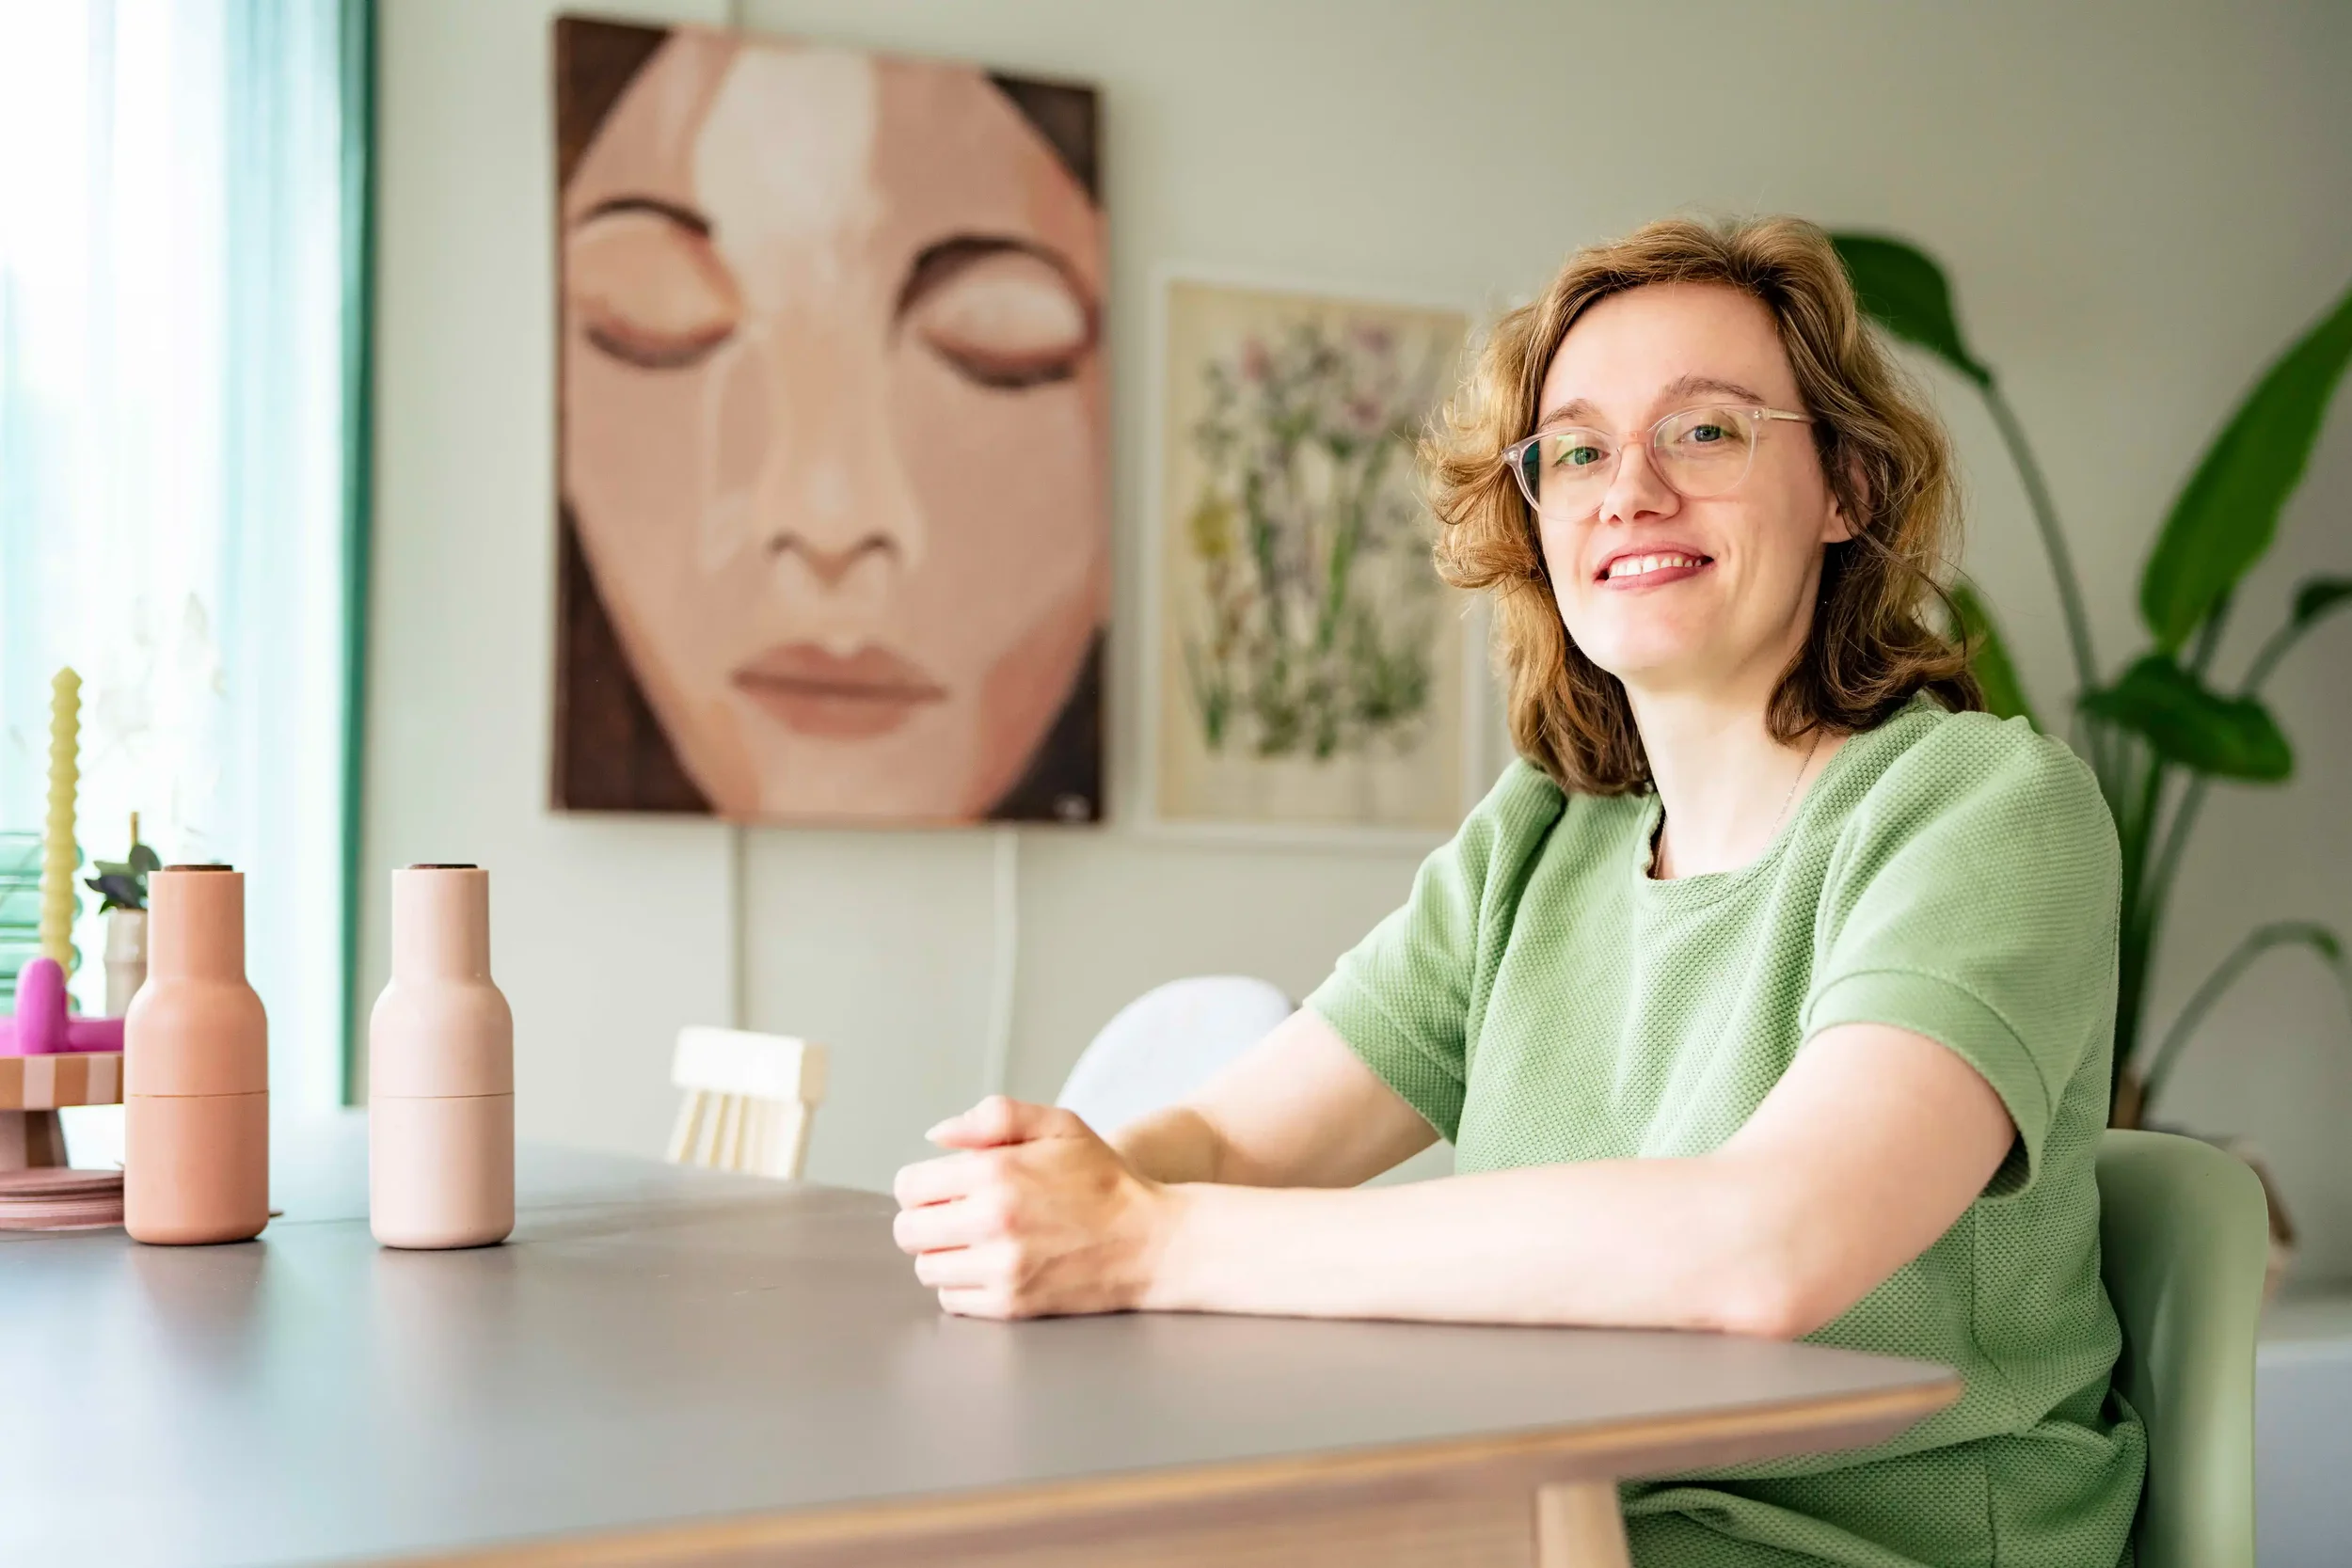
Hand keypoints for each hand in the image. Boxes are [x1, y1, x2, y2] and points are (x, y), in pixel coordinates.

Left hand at [892, 1096, 1175, 1319]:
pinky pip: (951, 1299)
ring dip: (943, 1255)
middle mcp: (991, 1221)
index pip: (909, 1187)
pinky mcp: (1011, 1305)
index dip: (923, 1184)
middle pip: (908, 1231)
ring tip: (979, 1242)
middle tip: (958, 1216)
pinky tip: (993, 1267)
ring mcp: (1000, 1267)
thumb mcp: (1059, 1125)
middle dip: (926, 1220)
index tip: (945, 1188)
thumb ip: (994, 1117)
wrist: (1152, 1241)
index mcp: (994, 1172)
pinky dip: (963, 1285)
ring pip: (926, 1268)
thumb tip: (935, 1137)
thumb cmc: (1104, 1180)